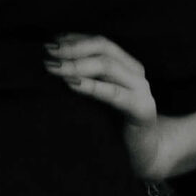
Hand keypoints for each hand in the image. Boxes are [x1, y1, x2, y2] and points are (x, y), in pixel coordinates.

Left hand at [44, 31, 162, 178]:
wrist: (146, 157)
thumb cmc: (117, 127)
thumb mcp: (100, 98)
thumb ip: (87, 79)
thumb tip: (54, 61)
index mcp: (127, 65)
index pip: (99, 42)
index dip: (75, 38)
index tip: (51, 41)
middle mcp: (136, 72)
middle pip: (103, 48)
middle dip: (73, 48)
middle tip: (49, 52)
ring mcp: (141, 90)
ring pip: (107, 66)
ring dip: (76, 64)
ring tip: (55, 67)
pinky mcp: (142, 110)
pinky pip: (114, 94)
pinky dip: (92, 86)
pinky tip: (72, 84)